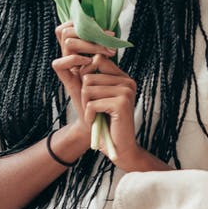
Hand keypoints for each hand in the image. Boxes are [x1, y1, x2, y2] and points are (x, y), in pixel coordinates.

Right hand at [51, 22, 116, 119]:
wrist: (102, 117)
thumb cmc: (107, 91)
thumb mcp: (108, 65)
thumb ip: (105, 49)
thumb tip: (111, 30)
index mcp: (76, 51)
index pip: (67, 27)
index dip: (80, 21)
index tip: (103, 29)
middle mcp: (68, 57)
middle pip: (65, 30)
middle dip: (88, 30)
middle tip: (109, 39)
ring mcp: (66, 68)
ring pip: (67, 42)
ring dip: (89, 44)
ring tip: (105, 52)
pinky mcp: (66, 81)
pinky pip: (59, 63)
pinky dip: (75, 59)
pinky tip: (89, 64)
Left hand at [78, 54, 143, 168]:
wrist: (119, 148)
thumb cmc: (106, 123)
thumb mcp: (98, 97)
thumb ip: (93, 79)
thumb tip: (79, 64)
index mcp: (124, 78)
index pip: (98, 60)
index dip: (86, 77)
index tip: (90, 95)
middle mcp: (127, 81)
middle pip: (89, 77)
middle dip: (85, 96)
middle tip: (94, 110)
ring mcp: (126, 91)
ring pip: (88, 89)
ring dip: (86, 106)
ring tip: (96, 115)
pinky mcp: (121, 103)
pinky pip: (92, 104)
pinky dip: (89, 115)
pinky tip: (97, 122)